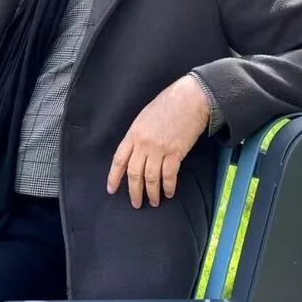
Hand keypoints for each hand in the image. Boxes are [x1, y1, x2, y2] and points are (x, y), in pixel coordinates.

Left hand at [107, 75, 210, 207]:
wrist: (190, 98)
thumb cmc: (168, 104)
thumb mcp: (144, 118)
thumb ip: (138, 136)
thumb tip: (135, 153)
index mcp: (133, 134)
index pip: (119, 159)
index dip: (114, 176)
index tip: (111, 189)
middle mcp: (143, 143)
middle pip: (134, 173)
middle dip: (134, 191)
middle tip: (136, 203)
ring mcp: (159, 148)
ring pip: (151, 177)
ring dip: (152, 192)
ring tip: (153, 202)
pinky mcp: (176, 152)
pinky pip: (169, 175)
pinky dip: (168, 186)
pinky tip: (168, 193)